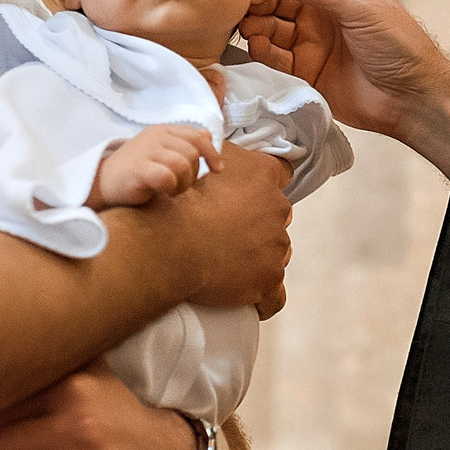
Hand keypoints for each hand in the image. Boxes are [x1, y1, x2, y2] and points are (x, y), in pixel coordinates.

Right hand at [89, 124, 217, 208]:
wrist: (102, 183)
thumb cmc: (135, 171)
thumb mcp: (161, 152)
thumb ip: (183, 144)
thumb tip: (208, 135)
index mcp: (162, 130)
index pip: (197, 136)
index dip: (211, 153)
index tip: (218, 170)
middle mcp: (155, 136)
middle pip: (192, 153)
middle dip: (194, 174)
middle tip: (180, 186)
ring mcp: (145, 150)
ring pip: (183, 165)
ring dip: (183, 183)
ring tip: (171, 191)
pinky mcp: (138, 168)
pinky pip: (167, 177)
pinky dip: (170, 187)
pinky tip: (163, 191)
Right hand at [140, 142, 290, 315]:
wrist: (169, 241)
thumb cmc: (178, 200)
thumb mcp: (199, 156)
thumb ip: (220, 150)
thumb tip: (224, 153)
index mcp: (263, 175)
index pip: (281, 174)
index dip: (264, 187)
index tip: (249, 197)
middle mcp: (278, 208)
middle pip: (277, 217)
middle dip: (259, 224)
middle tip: (228, 234)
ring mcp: (276, 246)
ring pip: (275, 253)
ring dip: (259, 257)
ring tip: (228, 265)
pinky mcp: (268, 278)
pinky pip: (274, 295)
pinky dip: (264, 298)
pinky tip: (251, 299)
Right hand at [239, 0, 449, 176]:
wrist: (411, 97)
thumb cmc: (399, 44)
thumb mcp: (361, 6)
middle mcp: (321, 11)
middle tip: (246, 1)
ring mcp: (311, 41)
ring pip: (272, 26)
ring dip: (257, 24)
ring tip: (249, 27)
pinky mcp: (304, 71)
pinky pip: (275, 57)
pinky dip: (264, 51)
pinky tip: (260, 47)